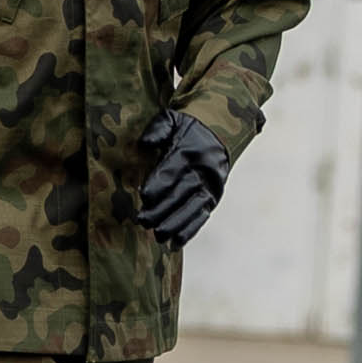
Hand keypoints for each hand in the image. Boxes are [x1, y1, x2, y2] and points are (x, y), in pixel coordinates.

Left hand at [133, 113, 230, 248]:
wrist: (219, 133)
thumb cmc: (187, 128)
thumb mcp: (172, 119)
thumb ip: (157, 129)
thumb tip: (145, 143)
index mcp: (189, 150)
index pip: (173, 170)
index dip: (159, 183)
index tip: (144, 196)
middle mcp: (202, 171)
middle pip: (181, 192)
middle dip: (162, 208)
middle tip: (142, 221)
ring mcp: (210, 187)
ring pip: (192, 208)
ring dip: (175, 224)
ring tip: (157, 236)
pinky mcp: (213, 199)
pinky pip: (202, 217)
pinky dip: (189, 231)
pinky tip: (175, 243)